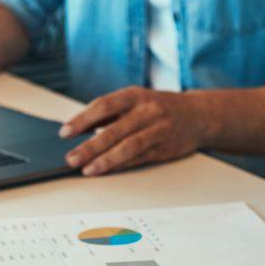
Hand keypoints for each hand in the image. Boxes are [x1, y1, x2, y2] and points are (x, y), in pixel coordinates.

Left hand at [58, 87, 206, 175]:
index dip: (82, 119)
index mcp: (136, 95)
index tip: (65, 132)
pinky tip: (107, 170)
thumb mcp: (136, 100)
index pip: (104, 105)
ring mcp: (158, 130)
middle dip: (90, 146)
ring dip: (105, 160)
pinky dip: (122, 165)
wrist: (199, 115)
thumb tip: (79, 126)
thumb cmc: (160, 107)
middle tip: (71, 158)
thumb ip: (110, 112)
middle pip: (114, 130)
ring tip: (86, 169)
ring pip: (128, 147)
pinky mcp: (165, 148)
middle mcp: (148, 111)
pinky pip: (140, 158)